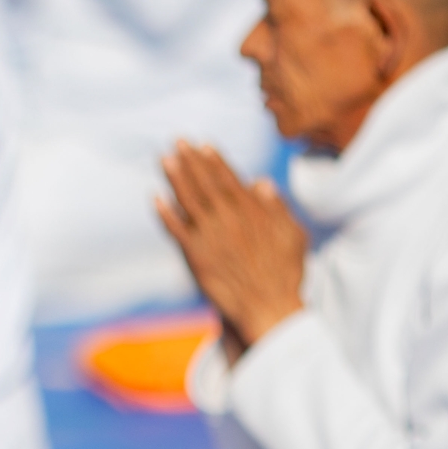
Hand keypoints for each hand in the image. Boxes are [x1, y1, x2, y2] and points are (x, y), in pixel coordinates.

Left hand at [156, 143, 305, 359]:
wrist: (268, 307)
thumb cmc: (285, 274)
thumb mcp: (293, 235)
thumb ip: (277, 208)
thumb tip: (261, 181)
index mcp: (252, 212)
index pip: (230, 179)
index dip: (215, 161)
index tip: (204, 145)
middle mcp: (229, 218)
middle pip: (205, 183)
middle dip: (191, 160)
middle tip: (178, 141)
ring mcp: (210, 236)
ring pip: (188, 200)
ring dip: (175, 177)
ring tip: (164, 158)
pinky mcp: (195, 255)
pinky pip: (176, 229)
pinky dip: (164, 213)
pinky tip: (155, 197)